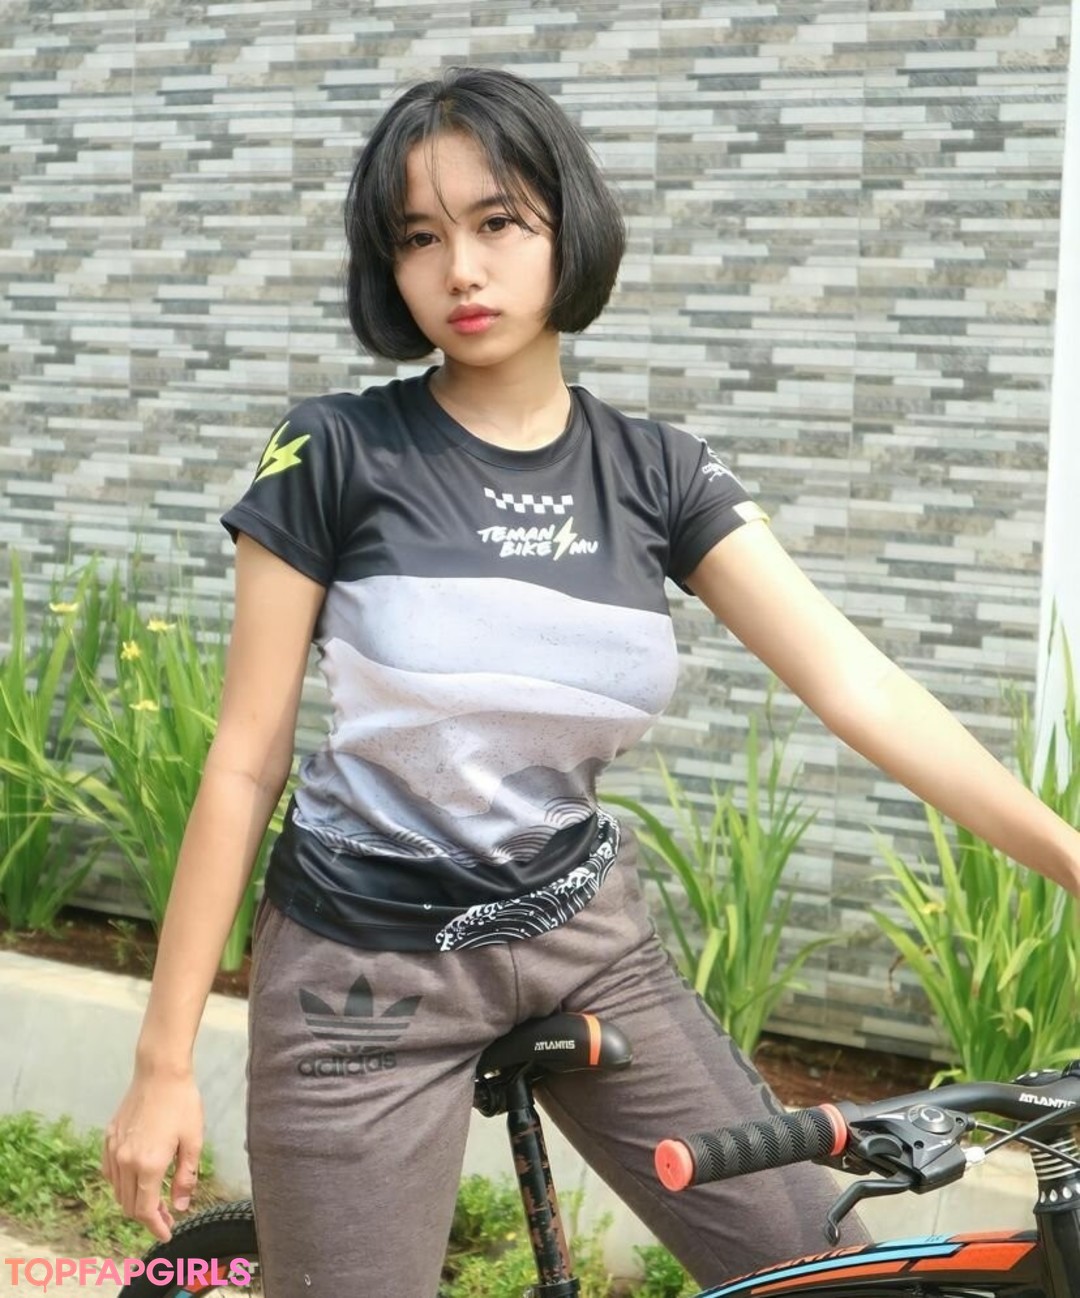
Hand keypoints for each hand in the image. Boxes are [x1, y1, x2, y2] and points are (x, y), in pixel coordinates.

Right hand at [101, 1070, 203, 1242]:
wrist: (160, 1072)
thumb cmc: (182, 1103)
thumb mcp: (193, 1141)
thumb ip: (185, 1177)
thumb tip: (179, 1206)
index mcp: (148, 1164)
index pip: (145, 1210)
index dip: (155, 1226)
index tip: (166, 1234)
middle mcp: (125, 1161)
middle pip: (129, 1204)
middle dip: (147, 1216)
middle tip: (166, 1215)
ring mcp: (114, 1149)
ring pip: (118, 1190)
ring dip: (133, 1200)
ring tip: (154, 1198)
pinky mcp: (108, 1138)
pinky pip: (110, 1172)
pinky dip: (121, 1183)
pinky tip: (136, 1179)